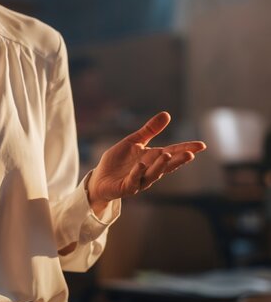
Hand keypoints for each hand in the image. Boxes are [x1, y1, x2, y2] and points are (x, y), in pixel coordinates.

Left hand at [87, 112, 205, 213]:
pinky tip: (141, 164)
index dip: (186, 149)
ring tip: (167, 155)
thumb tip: (167, 114)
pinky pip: (133, 181)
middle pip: (166, 166)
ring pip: (152, 174)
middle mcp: (148, 171)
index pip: (172, 153)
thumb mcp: (133, 142)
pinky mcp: (125, 187)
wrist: (100, 178)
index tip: (201, 145)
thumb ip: (150, 130)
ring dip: (160, 166)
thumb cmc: (118, 161)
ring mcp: (138, 181)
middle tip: (190, 154)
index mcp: (152, 159)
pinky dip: (137, 173)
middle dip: (178, 160)